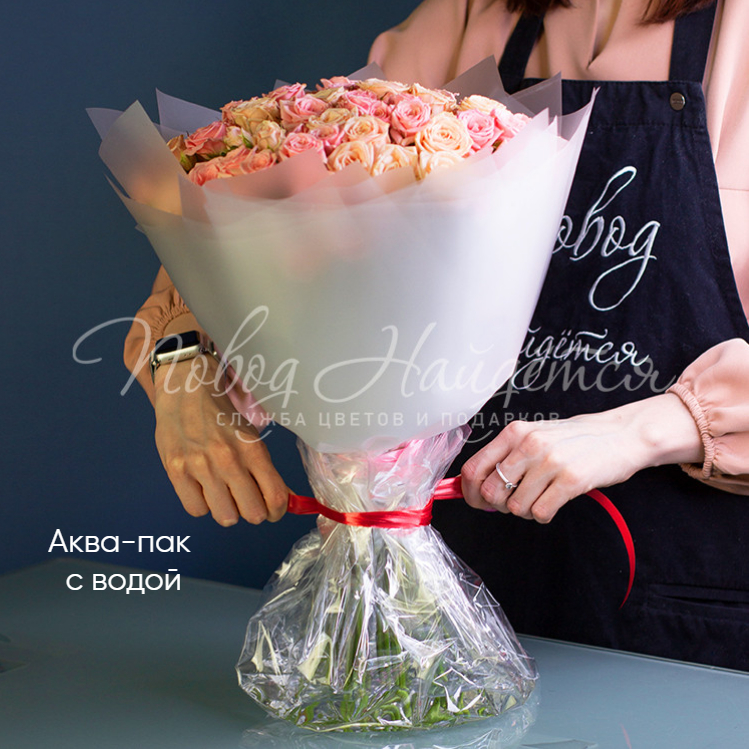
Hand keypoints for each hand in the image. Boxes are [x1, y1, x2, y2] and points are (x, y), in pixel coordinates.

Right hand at [153, 354, 290, 525]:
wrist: (185, 389)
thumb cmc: (221, 415)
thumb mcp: (250, 437)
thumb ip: (266, 470)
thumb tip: (285, 501)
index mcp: (252, 449)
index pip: (276, 498)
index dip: (278, 512)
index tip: (274, 511)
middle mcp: (228, 460)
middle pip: (253, 514)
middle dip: (254, 511)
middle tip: (247, 500)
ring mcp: (200, 467)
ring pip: (225, 517)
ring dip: (228, 510)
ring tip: (223, 493)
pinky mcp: (176, 471)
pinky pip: (196, 510)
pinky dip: (202, 505)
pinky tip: (203, 489)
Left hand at [461, 393, 703, 522]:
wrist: (621, 435)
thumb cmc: (574, 439)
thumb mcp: (535, 435)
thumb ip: (506, 456)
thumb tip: (474, 485)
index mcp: (515, 432)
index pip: (474, 468)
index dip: (469, 492)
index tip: (478, 501)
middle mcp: (529, 444)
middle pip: (491, 492)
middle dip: (499, 505)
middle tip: (516, 501)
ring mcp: (550, 462)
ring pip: (515, 507)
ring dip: (526, 511)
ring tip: (541, 498)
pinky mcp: (571, 481)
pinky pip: (540, 513)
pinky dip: (543, 515)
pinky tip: (553, 503)